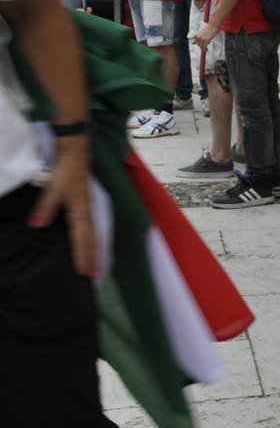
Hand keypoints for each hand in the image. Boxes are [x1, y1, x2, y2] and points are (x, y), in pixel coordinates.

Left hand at [28, 138, 96, 278]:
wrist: (75, 150)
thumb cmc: (66, 169)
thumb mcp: (53, 187)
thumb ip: (45, 207)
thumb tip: (35, 226)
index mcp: (81, 211)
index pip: (82, 239)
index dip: (83, 256)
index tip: (84, 273)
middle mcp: (87, 212)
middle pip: (92, 239)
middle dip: (93, 258)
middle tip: (94, 277)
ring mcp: (87, 207)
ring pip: (93, 234)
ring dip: (95, 250)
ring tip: (96, 265)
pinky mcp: (85, 203)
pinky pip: (91, 227)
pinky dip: (92, 239)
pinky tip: (89, 242)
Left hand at [193, 23, 217, 50]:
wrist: (212, 26)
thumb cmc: (208, 29)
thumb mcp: (200, 33)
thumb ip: (196, 38)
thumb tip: (193, 43)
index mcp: (196, 35)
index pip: (196, 43)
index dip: (199, 45)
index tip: (201, 46)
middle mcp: (198, 37)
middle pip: (198, 45)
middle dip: (202, 46)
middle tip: (205, 46)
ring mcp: (202, 39)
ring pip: (201, 46)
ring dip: (204, 48)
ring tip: (206, 48)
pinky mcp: (206, 40)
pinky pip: (204, 47)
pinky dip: (205, 49)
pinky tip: (207, 49)